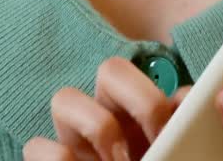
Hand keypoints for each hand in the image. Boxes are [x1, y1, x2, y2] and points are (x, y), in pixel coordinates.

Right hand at [24, 57, 189, 160]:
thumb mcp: (173, 153)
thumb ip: (179, 125)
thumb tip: (184, 98)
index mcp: (137, 112)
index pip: (152, 75)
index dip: (159, 94)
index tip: (176, 128)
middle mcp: (104, 116)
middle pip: (110, 70)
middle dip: (139, 97)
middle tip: (156, 139)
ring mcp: (73, 138)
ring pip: (65, 98)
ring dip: (99, 127)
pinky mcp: (45, 160)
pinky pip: (38, 146)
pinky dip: (59, 159)